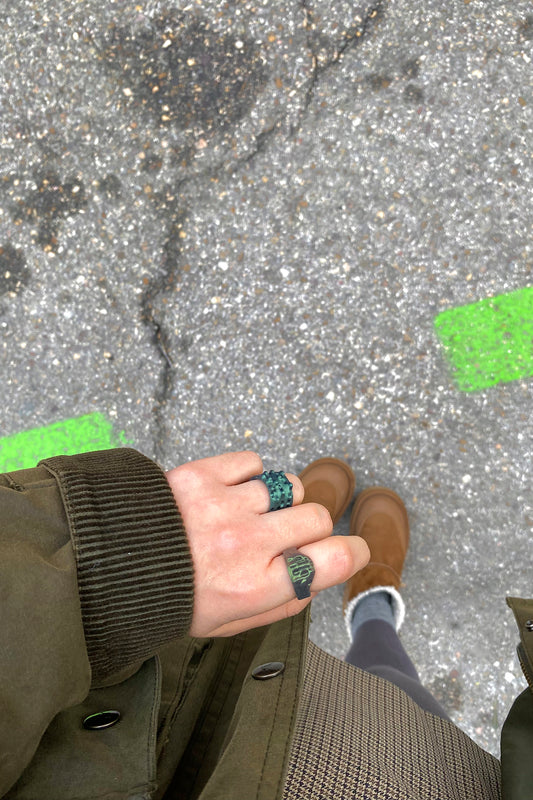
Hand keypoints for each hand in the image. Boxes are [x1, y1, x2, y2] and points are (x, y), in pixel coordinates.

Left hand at [166, 451, 369, 636]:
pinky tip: (231, 493)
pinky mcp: (202, 476)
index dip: (353, 552)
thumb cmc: (174, 596)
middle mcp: (246, 545)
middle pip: (317, 517)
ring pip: (288, 486)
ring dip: (279, 501)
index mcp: (256, 587)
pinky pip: (254, 463)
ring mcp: (224, 507)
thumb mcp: (231, 622)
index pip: (334, 560)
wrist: (113, 565)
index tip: (352, 550)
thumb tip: (316, 579)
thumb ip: (281, 605)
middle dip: (311, 526)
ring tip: (251, 512)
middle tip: (285, 534)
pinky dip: (250, 476)